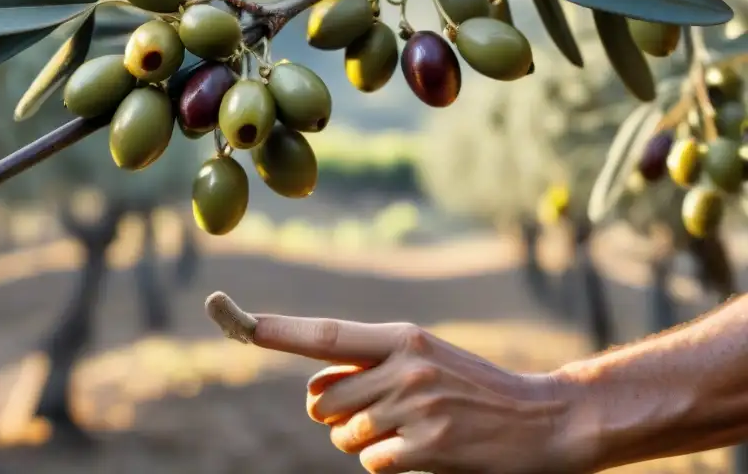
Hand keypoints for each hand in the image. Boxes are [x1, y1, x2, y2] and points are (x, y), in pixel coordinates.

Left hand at [248, 311, 582, 473]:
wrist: (542, 419)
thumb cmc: (471, 388)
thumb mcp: (421, 361)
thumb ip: (367, 368)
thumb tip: (314, 391)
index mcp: (401, 337)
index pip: (323, 334)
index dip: (274, 329)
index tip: (232, 317)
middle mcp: (405, 365)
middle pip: (323, 400)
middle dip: (335, 414)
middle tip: (379, 413)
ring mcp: (417, 406)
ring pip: (345, 435)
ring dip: (364, 441)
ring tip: (410, 430)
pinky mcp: (430, 447)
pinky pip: (373, 463)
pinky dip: (386, 463)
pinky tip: (423, 452)